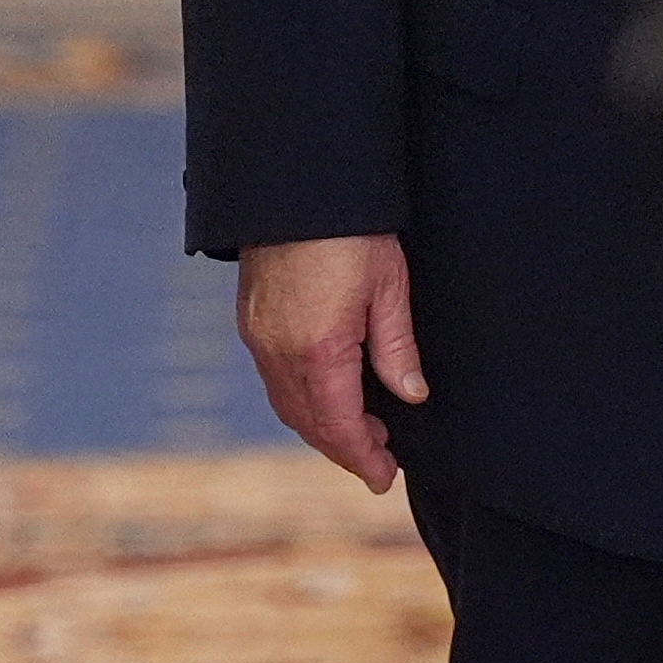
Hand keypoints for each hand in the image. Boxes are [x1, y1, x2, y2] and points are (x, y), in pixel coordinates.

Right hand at [238, 233, 427, 492]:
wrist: (295, 183)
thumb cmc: (350, 230)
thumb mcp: (389, 286)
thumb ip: (397, 348)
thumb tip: (411, 396)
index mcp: (318, 351)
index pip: (340, 427)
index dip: (364, 458)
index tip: (384, 479)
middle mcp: (279, 353)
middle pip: (310, 424)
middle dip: (345, 448)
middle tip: (381, 458)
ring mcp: (259, 338)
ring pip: (288, 405)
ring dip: (322, 425)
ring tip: (362, 427)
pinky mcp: (251, 320)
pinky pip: (274, 379)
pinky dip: (301, 399)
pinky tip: (328, 391)